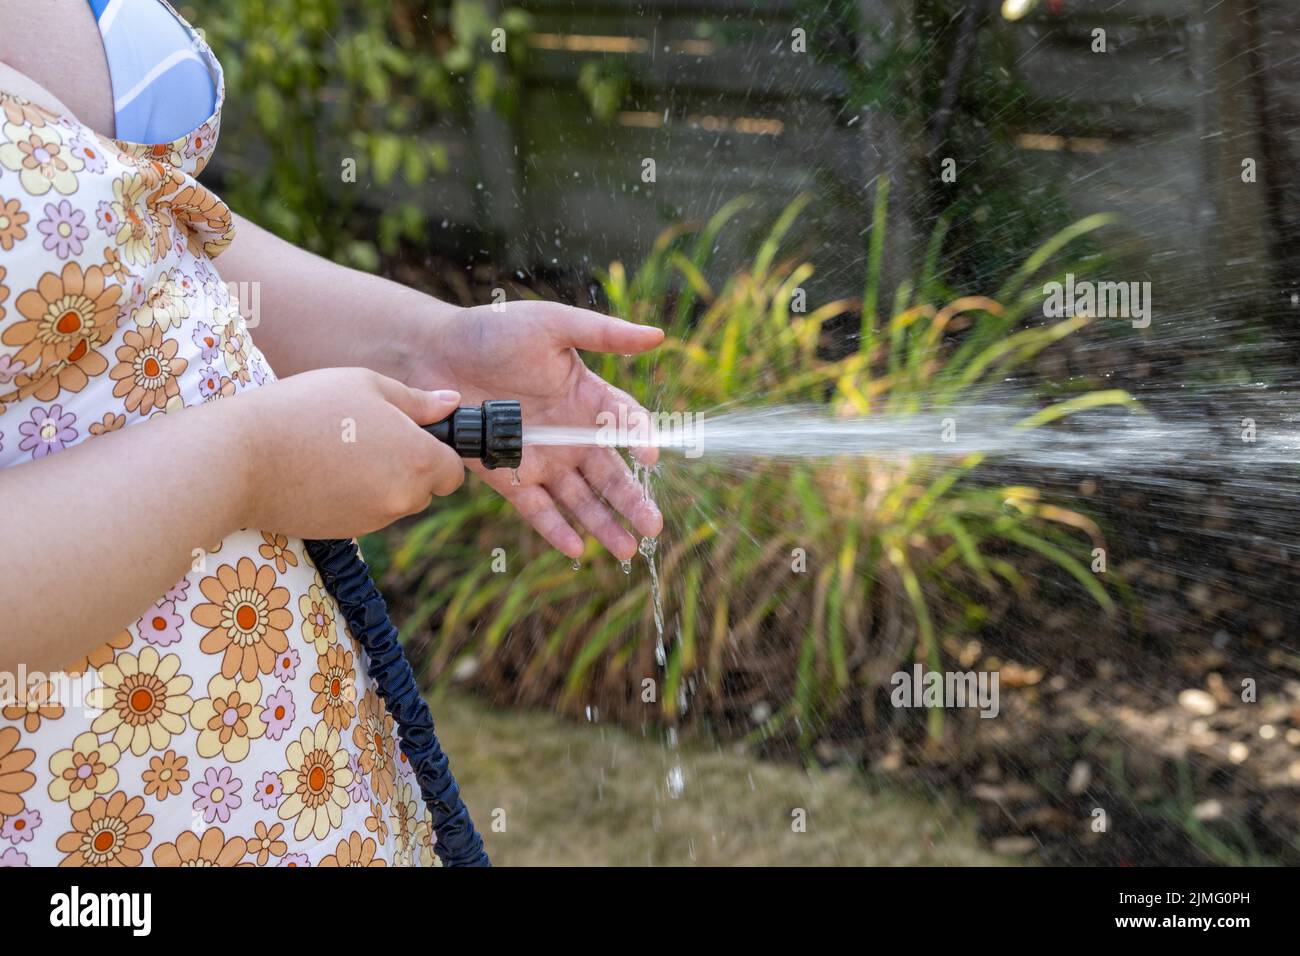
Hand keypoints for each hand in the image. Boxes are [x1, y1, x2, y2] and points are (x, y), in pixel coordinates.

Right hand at [237, 368, 465, 538]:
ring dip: (379, 481)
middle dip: (407, 466)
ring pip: (393, 501)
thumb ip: (417, 400)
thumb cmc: (306, 410)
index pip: (453, 472)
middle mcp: (403, 499)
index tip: (412, 436)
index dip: (437, 452)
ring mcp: (373, 521)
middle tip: (365, 434)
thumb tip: (452, 404)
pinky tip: (321, 471)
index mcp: (418, 461)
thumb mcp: (367, 385)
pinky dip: (352, 497)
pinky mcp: (344, 534)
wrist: (242, 460)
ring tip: (336, 449)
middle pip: (424, 488)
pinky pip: (364, 513)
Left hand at [412, 302, 664, 559]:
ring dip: (603, 524)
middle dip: (632, 501)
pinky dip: (556, 529)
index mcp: (588, 398)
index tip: (649, 456)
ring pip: (580, 499)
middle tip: (653, 527)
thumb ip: (604, 334)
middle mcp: (572, 434)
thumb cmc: (496, 331)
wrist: (435, 353)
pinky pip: (537, 509)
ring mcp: (543, 458)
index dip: (641, 440)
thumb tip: (658, 335)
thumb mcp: (554, 324)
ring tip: (625, 551)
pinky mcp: (510, 475)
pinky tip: (578, 550)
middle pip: (610, 473)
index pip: (626, 424)